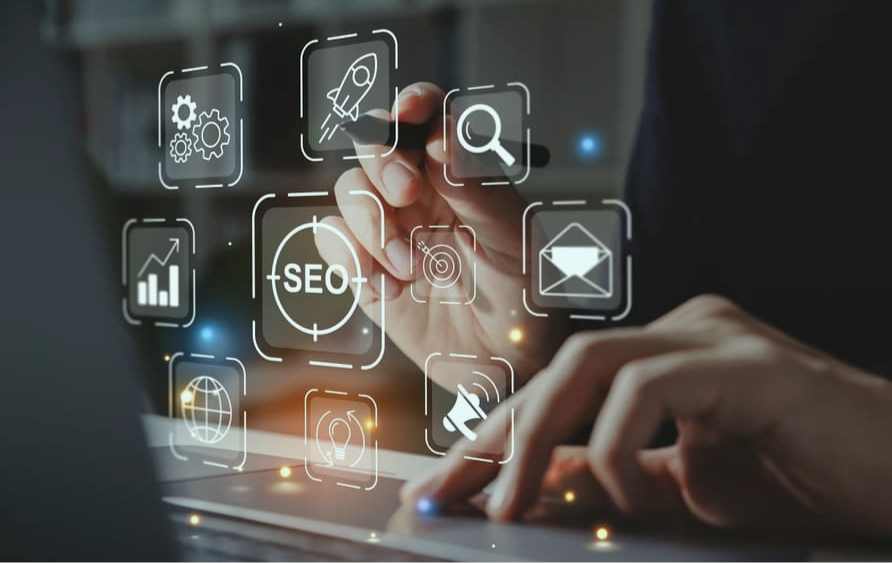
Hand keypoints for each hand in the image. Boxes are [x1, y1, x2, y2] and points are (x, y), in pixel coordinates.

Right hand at [315, 83, 561, 383]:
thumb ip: (480, 190)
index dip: (413, 104)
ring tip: (409, 266)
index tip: (409, 113)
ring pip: (349, 192)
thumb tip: (441, 143)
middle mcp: (422, 195)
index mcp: (461, 175)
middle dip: (381, 163)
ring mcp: (391, 230)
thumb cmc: (525, 298)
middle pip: (374, 146)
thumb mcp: (515, 241)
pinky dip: (350, 259)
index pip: (429, 119)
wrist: (505, 365)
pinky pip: (332, 241)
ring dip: (372, 225)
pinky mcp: (366, 269)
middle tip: (406, 195)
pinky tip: (387, 286)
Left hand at [401, 295, 891, 537]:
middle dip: (497, 435)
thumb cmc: (802, 482)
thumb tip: (543, 492)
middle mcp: (683, 330)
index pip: (563, 388)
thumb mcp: (688, 491)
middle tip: (452, 494)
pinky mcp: (749, 362)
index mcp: (667, 354)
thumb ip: (620, 481)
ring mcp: (716, 337)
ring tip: (514, 505)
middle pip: (560, 368)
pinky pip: (651, 389)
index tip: (451, 486)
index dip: (499, 435)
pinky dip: (618, 448)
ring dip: (537, 437)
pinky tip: (626, 497)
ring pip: (591, 363)